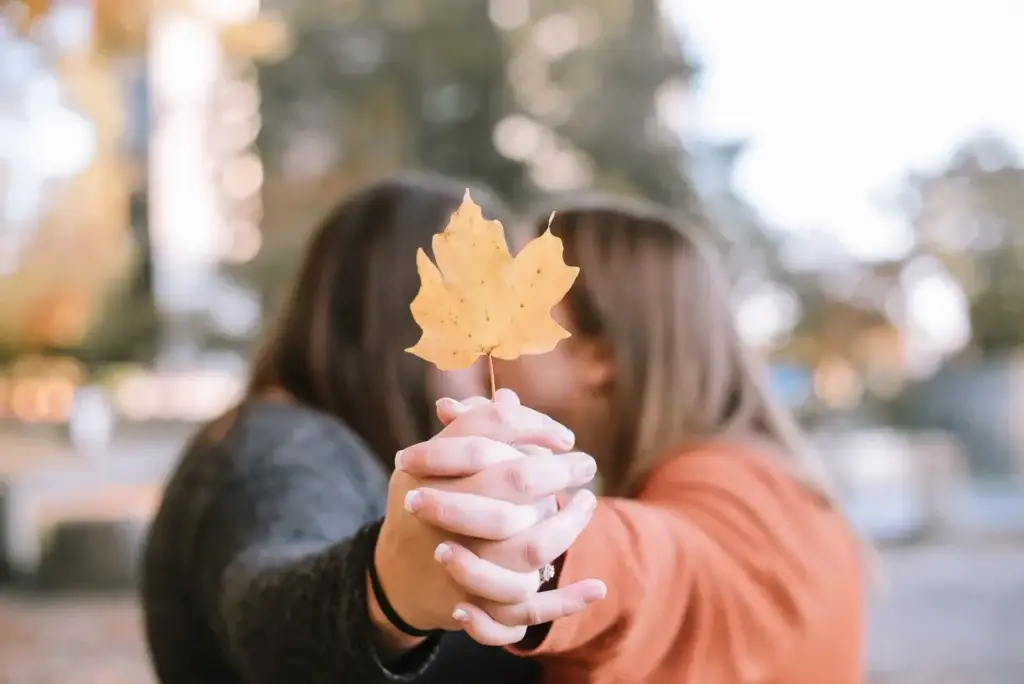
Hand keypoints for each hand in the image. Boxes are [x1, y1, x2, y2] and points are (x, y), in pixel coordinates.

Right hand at [372, 392, 603, 645]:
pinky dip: (566, 601)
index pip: (485, 432)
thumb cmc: (425, 501)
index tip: (564, 437)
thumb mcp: (433, 461)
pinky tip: (598, 587)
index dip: (530, 426)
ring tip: (586, 505)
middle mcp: (441, 514)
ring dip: (568, 526)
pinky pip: (526, 607)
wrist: (397, 573)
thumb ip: (470, 429)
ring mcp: (458, 562)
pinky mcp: (475, 603)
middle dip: (559, 470)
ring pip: (528, 546)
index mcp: (428, 472)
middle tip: (587, 464)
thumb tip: (509, 396)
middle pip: (512, 481)